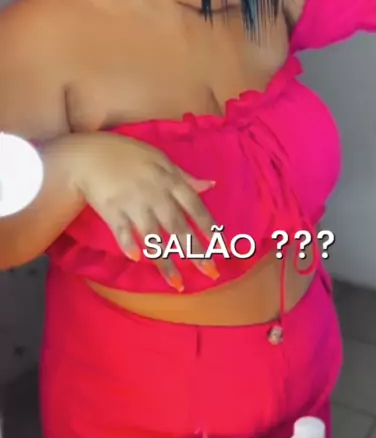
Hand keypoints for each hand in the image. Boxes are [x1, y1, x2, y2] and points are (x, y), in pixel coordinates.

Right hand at [69, 133, 216, 290]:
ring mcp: (134, 203)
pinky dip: (129, 244)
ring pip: (153, 236)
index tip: (223, 249)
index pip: (195, 207)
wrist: (90, 154)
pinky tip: (137, 259)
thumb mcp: (161, 159)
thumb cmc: (129, 156)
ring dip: (166, 261)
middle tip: (210, 273)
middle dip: (195, 251)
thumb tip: (211, 186)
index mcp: (170, 180)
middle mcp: (156, 194)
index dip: (210, 228)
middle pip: (178, 226)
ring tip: (178, 284)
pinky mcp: (112, 210)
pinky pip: (122, 230)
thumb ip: (185, 177)